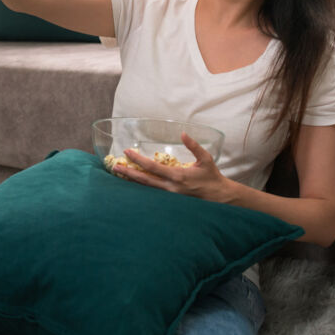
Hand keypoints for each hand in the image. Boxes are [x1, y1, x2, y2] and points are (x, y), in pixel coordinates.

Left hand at [111, 132, 238, 202]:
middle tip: (115, 167)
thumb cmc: (212, 177)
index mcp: (177, 176)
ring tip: (119, 175)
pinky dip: (142, 187)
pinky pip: (152, 193)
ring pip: (146, 189)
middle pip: (144, 180)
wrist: (219, 198)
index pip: (152, 167)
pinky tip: (133, 183)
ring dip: (132, 181)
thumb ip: (194, 146)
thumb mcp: (205, 159)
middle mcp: (170, 188)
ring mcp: (169, 196)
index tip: (127, 152)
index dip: (138, 160)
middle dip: (128, 173)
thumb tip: (183, 133)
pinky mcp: (170, 200)